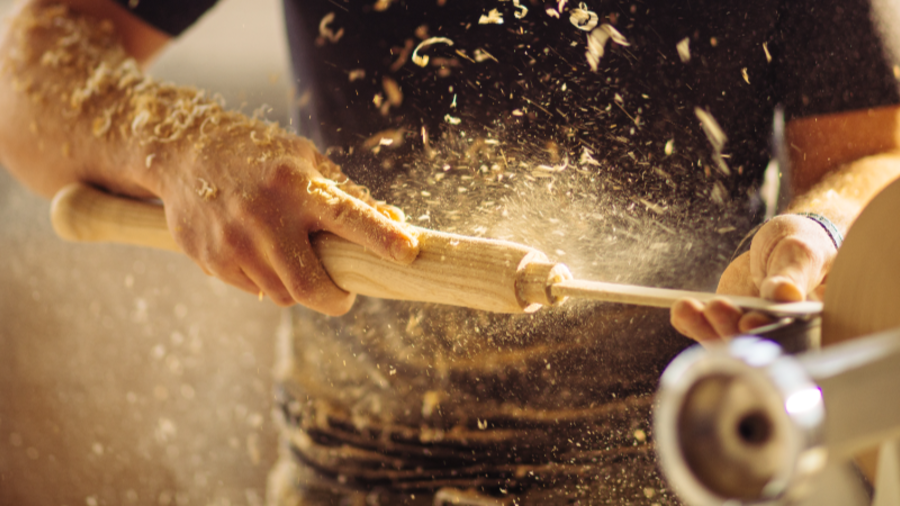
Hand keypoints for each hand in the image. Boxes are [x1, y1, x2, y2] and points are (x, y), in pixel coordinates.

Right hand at [152, 132, 417, 315]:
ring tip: (291, 258)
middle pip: (310, 285)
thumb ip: (346, 194)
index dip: (381, 237)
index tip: (408, 252)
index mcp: (295, 184)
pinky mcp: (210, 258)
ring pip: (282, 293)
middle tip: (344, 296)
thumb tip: (395, 221)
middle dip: (335, 300)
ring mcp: (233, 241)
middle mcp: (264, 215)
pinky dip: (265, 280)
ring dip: (297, 287)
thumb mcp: (305, 160)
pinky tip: (256, 251)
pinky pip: (253, 289)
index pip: (348, 216)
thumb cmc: (258, 155)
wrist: (183, 151)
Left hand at [670, 215, 836, 341]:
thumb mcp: (802, 254)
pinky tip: (682, 310)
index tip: (748, 322)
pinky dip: (691, 322)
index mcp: (809, 326)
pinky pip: (706, 329)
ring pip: (725, 340)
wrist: (783, 244)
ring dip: (704, 327)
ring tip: (686, 306)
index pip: (790, 340)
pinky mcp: (726, 324)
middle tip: (716, 307)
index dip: (769, 336)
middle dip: (729, 329)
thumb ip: (793, 275)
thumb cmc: (804, 248)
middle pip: (753, 345)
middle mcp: (779, 335)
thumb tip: (785, 295)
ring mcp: (749, 331)